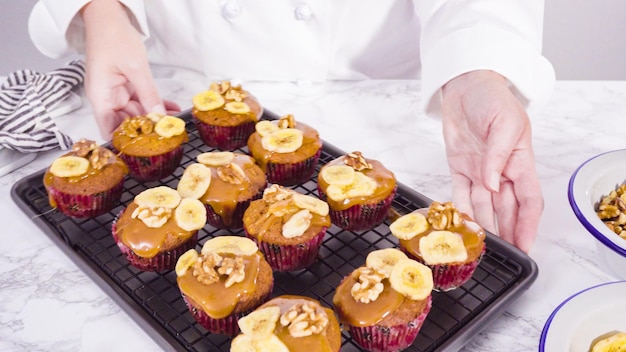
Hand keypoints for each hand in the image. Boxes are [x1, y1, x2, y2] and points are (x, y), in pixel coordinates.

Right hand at [81, 0, 179, 139]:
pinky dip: (156, 104)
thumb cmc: (112, 37)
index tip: (143, 148)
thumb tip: (158, 115)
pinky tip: (172, 108)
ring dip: (155, 117)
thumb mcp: (135, 67)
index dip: (124, 141)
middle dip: (145, 130)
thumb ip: (147, 93)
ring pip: (137, 113)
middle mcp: (107, 98)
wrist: (108, 18)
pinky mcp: (127, 87)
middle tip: (167, 134)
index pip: (108, 129)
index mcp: (100, 96)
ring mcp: (117, 93)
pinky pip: (143, 100)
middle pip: (125, 123)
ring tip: (174, 122)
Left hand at [440, 70, 542, 252]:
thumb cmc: (492, 98)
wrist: (464, 85)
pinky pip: (460, 194)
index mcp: (520, 161)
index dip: (527, 223)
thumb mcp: (504, 122)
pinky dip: (461, 210)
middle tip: (505, 255)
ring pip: (484, 206)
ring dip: (485, 226)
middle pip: (506, 208)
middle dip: (507, 232)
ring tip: (484, 248)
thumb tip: (491, 184)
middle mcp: (501, 171)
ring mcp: (479, 171)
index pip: (528, 198)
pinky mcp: (459, 168)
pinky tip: (462, 226)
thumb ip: (498, 155)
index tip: (525, 243)